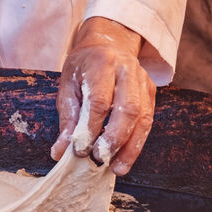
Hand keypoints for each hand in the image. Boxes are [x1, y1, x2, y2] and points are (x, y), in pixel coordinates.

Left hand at [51, 17, 154, 175]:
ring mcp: (142, 80)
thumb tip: (60, 152)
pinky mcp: (151, 91)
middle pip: (127, 108)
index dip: (90, 128)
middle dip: (114, 139)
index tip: (80, 150)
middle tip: (99, 159)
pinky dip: (137, 142)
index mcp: (102, 63)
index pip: (99, 100)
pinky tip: (125, 157)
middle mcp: (127, 69)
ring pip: (143, 117)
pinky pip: (148, 120)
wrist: (108, 44)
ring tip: (116, 167)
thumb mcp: (68, 86)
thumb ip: (67, 119)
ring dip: (130, 146)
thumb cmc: (84, 68)